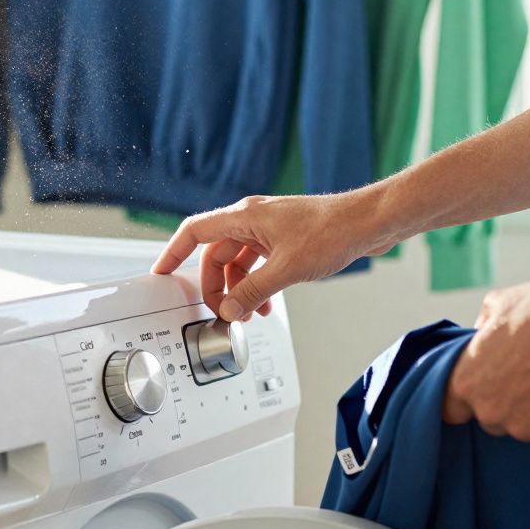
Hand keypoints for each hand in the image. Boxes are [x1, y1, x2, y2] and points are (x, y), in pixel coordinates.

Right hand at [151, 189, 397, 320]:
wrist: (368, 222)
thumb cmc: (333, 231)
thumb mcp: (287, 269)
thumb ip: (254, 292)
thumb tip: (230, 310)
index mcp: (244, 217)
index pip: (194, 232)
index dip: (173, 253)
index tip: (161, 273)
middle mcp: (252, 219)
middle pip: (216, 254)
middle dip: (216, 285)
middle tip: (222, 311)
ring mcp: (269, 228)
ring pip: (238, 261)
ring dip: (239, 288)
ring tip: (249, 312)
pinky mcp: (285, 238)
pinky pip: (258, 262)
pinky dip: (257, 283)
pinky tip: (266, 301)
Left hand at [443, 278, 529, 447]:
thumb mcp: (497, 305)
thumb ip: (481, 329)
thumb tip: (482, 336)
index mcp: (466, 381)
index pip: (449, 408)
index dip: (465, 400)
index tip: (480, 391)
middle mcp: (488, 411)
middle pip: (490, 418)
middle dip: (505, 402)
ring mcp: (522, 428)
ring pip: (524, 428)